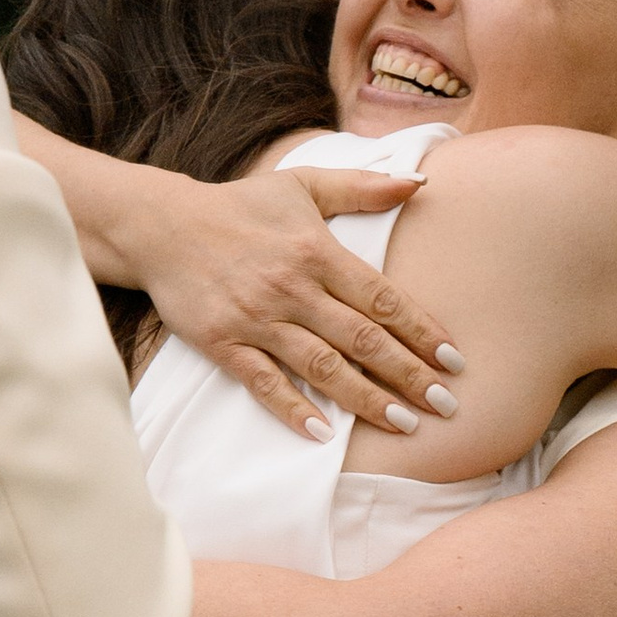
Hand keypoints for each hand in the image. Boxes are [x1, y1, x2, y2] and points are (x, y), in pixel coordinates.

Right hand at [139, 164, 464, 444]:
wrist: (163, 226)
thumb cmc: (240, 207)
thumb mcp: (302, 185)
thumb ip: (363, 187)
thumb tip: (420, 181)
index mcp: (316, 251)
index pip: (381, 297)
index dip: (420, 330)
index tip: (453, 359)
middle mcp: (292, 288)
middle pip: (362, 339)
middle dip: (408, 375)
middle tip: (446, 405)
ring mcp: (257, 319)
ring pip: (323, 367)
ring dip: (366, 400)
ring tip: (404, 425)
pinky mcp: (224, 344)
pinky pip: (265, 383)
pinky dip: (294, 410)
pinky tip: (324, 435)